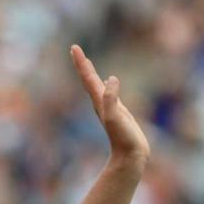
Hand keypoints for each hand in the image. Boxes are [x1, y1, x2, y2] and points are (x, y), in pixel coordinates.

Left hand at [71, 44, 150, 166]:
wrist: (130, 157)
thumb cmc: (123, 138)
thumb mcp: (116, 117)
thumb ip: (112, 99)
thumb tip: (111, 79)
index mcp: (99, 101)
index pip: (88, 77)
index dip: (82, 62)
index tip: (74, 47)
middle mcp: (101, 103)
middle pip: (89, 79)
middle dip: (83, 64)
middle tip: (75, 49)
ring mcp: (109, 107)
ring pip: (97, 86)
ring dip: (91, 73)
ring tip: (87, 62)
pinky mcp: (118, 112)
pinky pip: (109, 93)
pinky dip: (107, 84)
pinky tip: (109, 82)